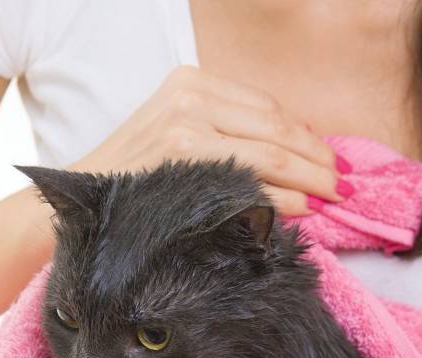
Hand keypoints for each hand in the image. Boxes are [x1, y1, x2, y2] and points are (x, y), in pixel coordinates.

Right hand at [72, 66, 349, 215]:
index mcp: (191, 84)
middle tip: (343, 182)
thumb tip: (286, 165)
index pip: (266, 109)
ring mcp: (188, 124)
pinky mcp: (184, 154)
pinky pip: (249, 176)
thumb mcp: (174, 142)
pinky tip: (301, 208)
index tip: (329, 159)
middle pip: (275, 127)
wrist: (78, 206)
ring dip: (308, 177)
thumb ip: (223, 142)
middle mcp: (191, 96)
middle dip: (316, 157)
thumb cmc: (130, 185)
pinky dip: (280, 194)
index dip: (304, 136)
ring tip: (331, 196)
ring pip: (269, 151)